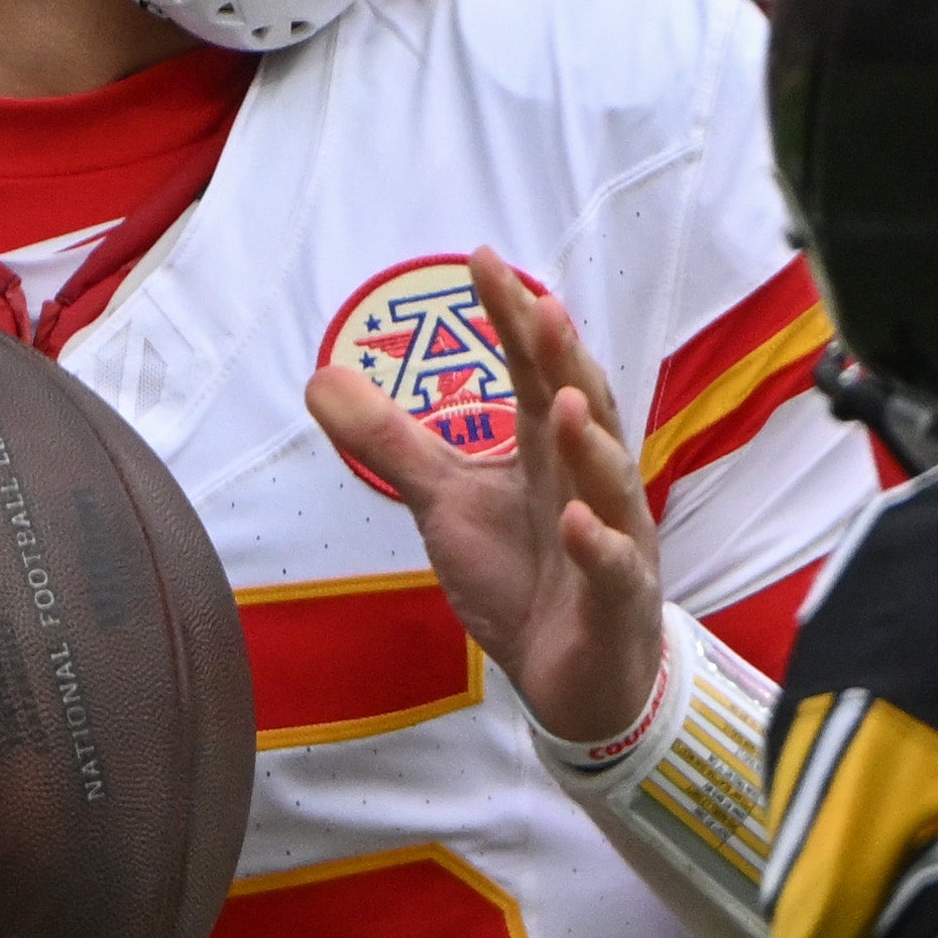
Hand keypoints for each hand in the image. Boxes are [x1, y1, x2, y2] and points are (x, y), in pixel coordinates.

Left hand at [306, 251, 664, 746]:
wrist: (572, 677)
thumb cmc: (521, 575)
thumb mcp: (444, 501)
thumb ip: (392, 442)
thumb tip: (319, 377)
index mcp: (548, 448)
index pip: (534, 370)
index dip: (512, 318)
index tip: (482, 260)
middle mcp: (588, 479)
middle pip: (581, 406)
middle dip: (564, 359)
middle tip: (541, 307)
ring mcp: (613, 536)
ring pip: (608, 481)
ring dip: (588, 442)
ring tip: (561, 403)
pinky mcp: (618, 599)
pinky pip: (613, 568)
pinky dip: (598, 546)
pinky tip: (577, 523)